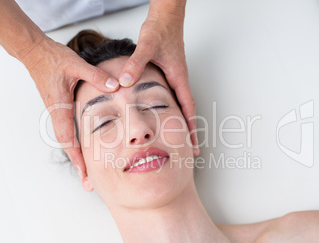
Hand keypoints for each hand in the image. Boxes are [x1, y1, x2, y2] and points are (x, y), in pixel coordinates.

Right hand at [21, 37, 118, 183]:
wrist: (36, 53)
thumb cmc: (53, 58)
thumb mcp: (76, 65)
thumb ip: (96, 76)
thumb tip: (116, 86)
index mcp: (60, 106)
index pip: (67, 137)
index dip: (77, 156)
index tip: (85, 173)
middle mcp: (57, 112)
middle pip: (67, 144)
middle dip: (78, 164)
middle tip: (88, 183)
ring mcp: (58, 111)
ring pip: (67, 139)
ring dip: (77, 156)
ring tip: (88, 173)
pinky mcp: (60, 107)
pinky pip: (68, 130)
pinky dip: (76, 143)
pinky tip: (85, 149)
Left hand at [119, 17, 199, 155]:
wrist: (165, 18)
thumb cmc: (160, 30)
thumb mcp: (147, 46)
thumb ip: (135, 64)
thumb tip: (124, 83)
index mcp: (178, 77)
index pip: (188, 108)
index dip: (190, 128)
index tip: (193, 145)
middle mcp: (179, 80)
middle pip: (188, 110)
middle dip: (189, 130)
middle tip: (190, 149)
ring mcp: (175, 78)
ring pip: (181, 104)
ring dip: (183, 121)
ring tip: (180, 138)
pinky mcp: (169, 74)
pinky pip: (173, 96)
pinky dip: (173, 109)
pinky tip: (166, 116)